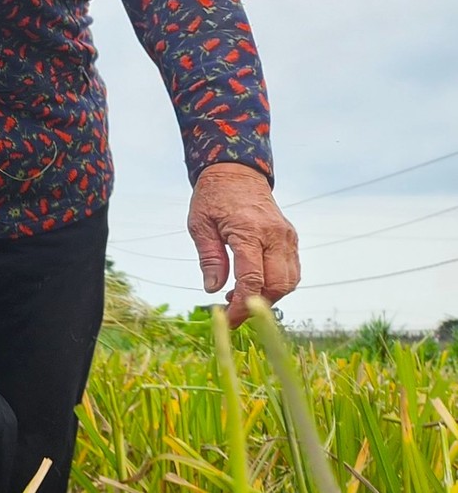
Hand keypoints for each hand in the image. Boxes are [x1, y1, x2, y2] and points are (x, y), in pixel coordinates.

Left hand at [187, 163, 300, 327]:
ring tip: (239, 295)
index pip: (252, 278)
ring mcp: (287, 237)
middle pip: (277, 285)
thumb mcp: (199, 225)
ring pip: (289, 282)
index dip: (241, 304)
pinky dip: (277, 285)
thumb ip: (209, 257)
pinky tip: (254, 284)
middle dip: (256, 304)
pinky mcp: (291, 239)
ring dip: (268, 297)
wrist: (236, 173)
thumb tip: (213, 289)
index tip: (228, 319)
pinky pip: (292, 271)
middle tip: (231, 310)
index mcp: (249, 231)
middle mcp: (275, 235)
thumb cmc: (213, 197)